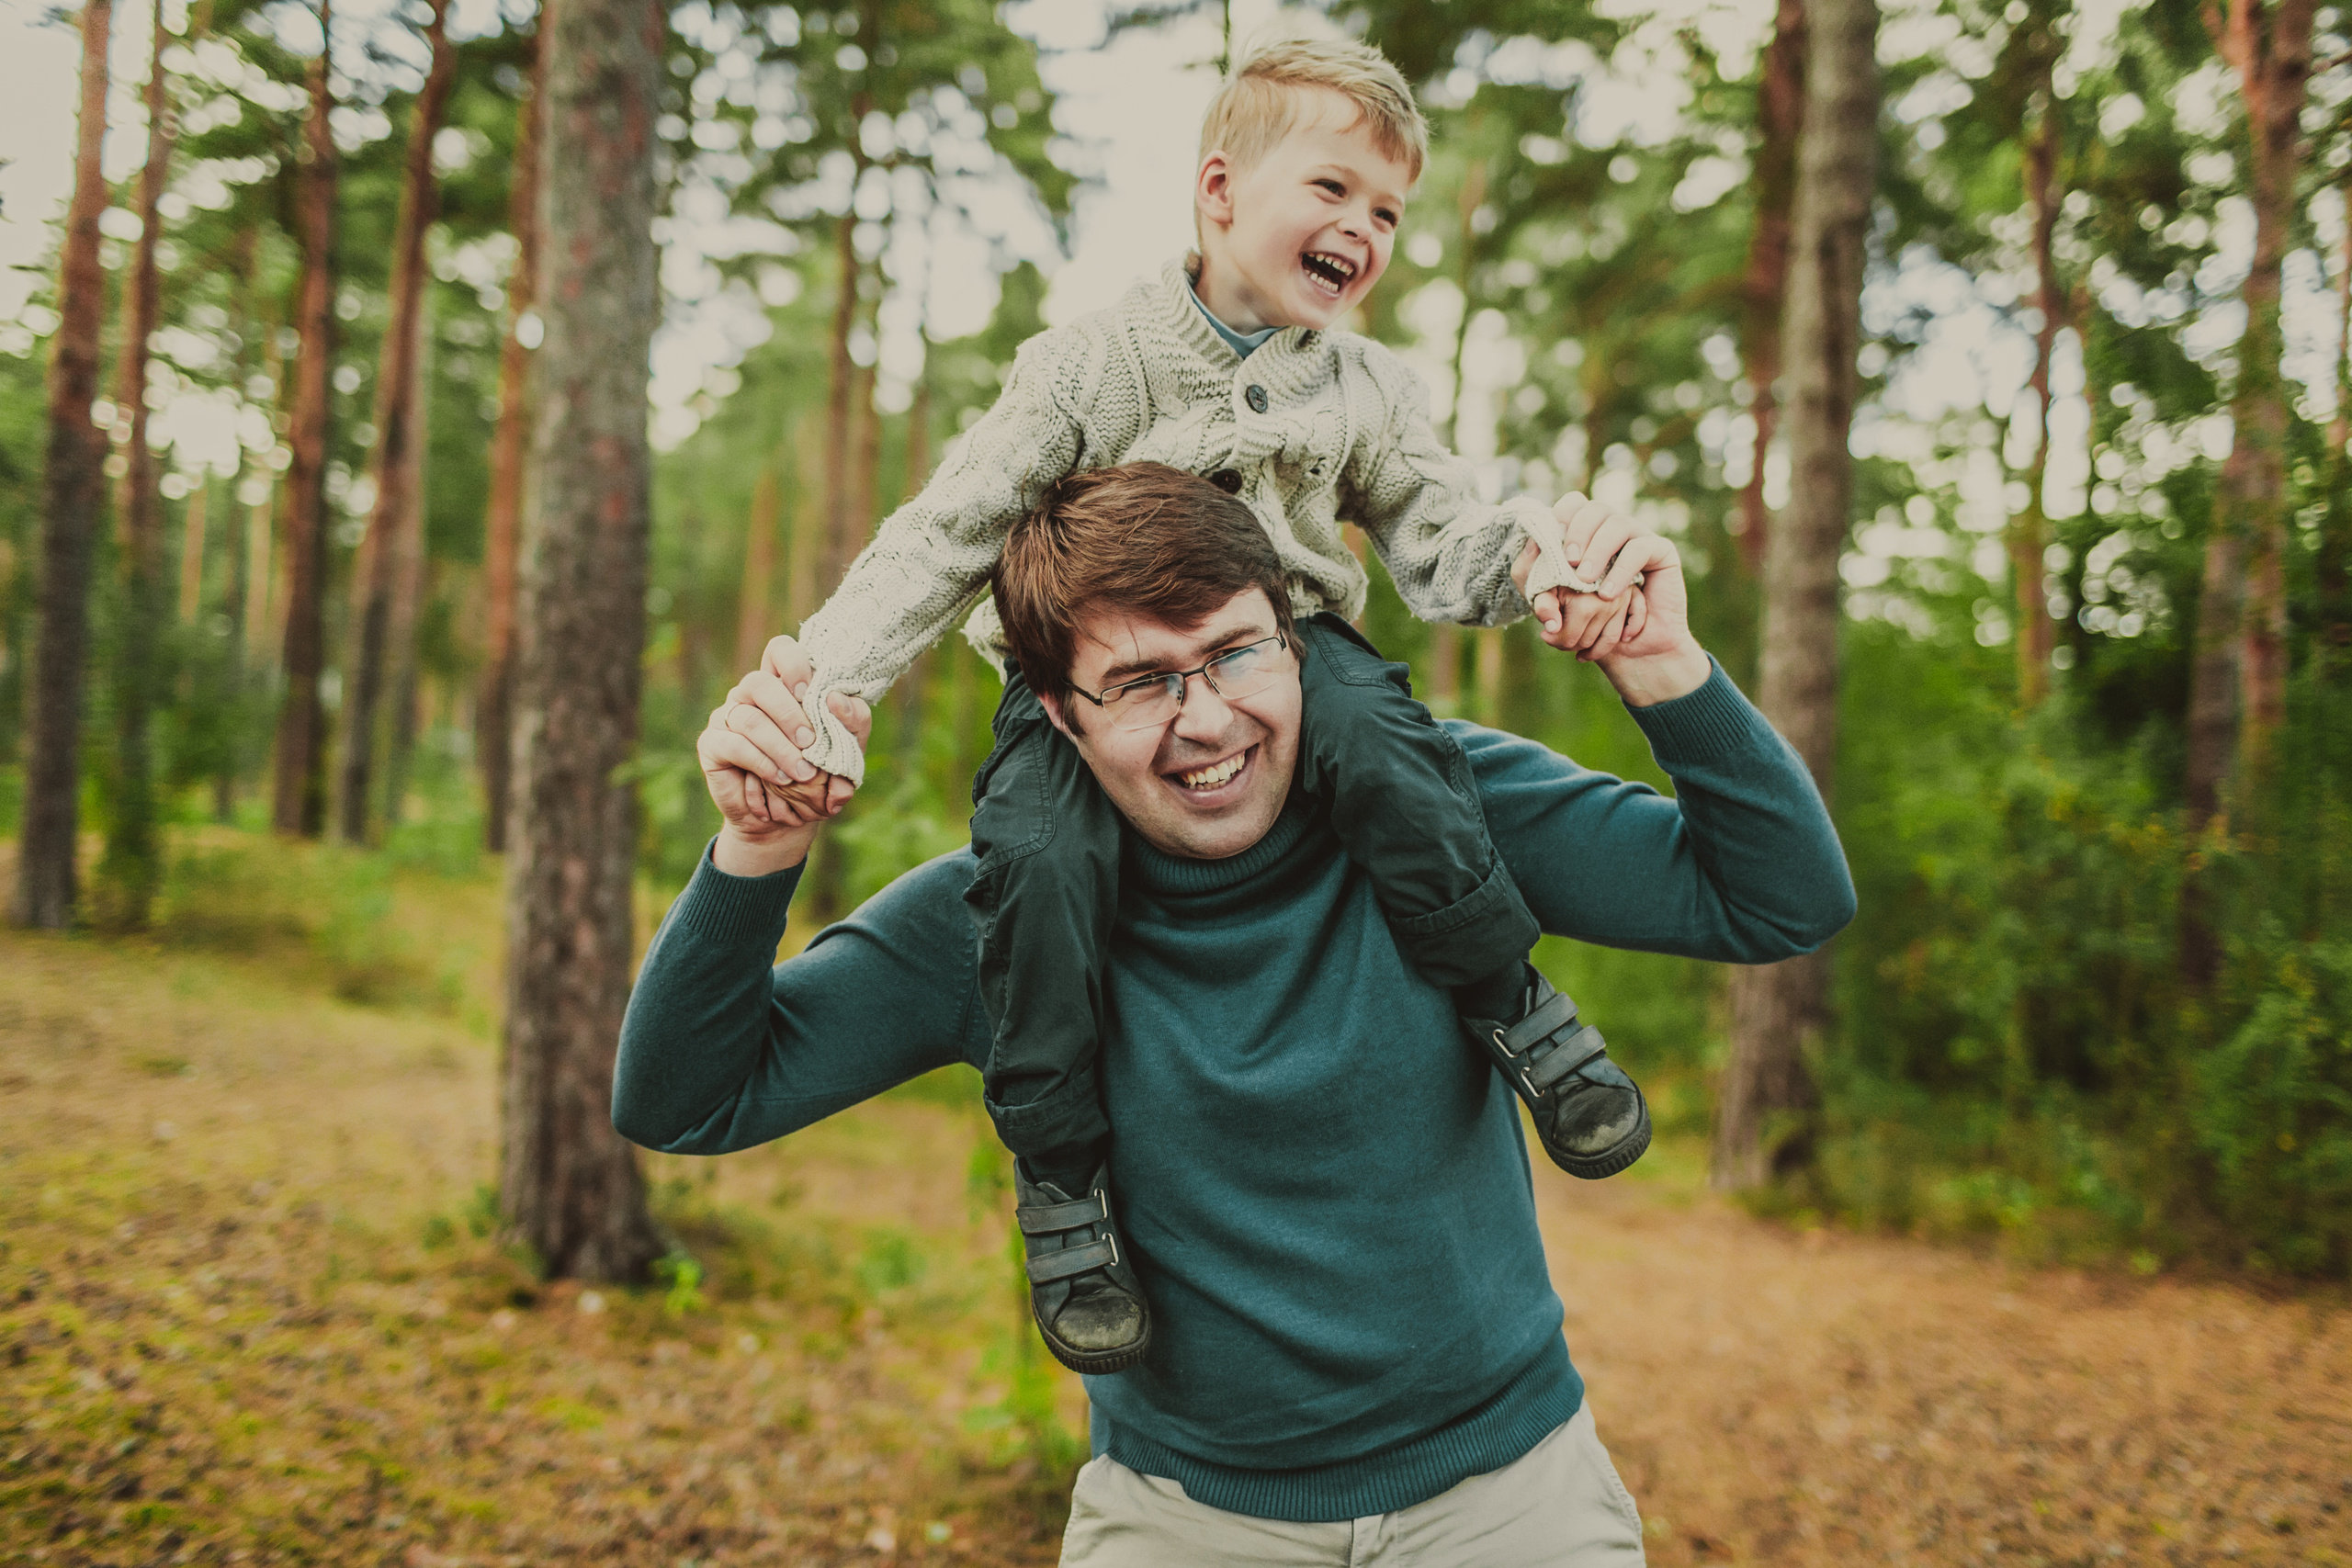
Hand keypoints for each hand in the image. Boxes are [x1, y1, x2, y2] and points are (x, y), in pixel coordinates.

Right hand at [698, 635, 867, 873]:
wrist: (787, 821)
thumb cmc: (819, 777)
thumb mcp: (848, 750)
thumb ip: (853, 721)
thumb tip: (836, 699)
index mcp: (784, 686)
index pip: (780, 650)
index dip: (793, 664)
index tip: (810, 692)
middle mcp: (751, 695)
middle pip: (759, 681)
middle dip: (789, 714)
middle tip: (810, 744)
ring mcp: (728, 717)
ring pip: (748, 717)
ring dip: (779, 747)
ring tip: (801, 773)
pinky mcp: (712, 744)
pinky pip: (732, 744)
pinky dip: (760, 761)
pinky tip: (778, 778)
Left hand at [1519, 494, 1708, 705]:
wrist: (1630, 653)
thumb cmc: (1589, 625)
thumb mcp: (1551, 605)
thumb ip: (1534, 581)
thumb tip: (1532, 546)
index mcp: (1586, 534)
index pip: (1574, 504)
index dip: (1563, 513)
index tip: (1553, 537)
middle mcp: (1612, 530)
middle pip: (1595, 508)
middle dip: (1578, 531)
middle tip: (1568, 561)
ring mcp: (1638, 538)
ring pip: (1618, 524)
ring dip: (1598, 550)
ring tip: (1585, 581)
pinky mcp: (1661, 551)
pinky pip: (1641, 547)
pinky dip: (1622, 569)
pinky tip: (1609, 593)